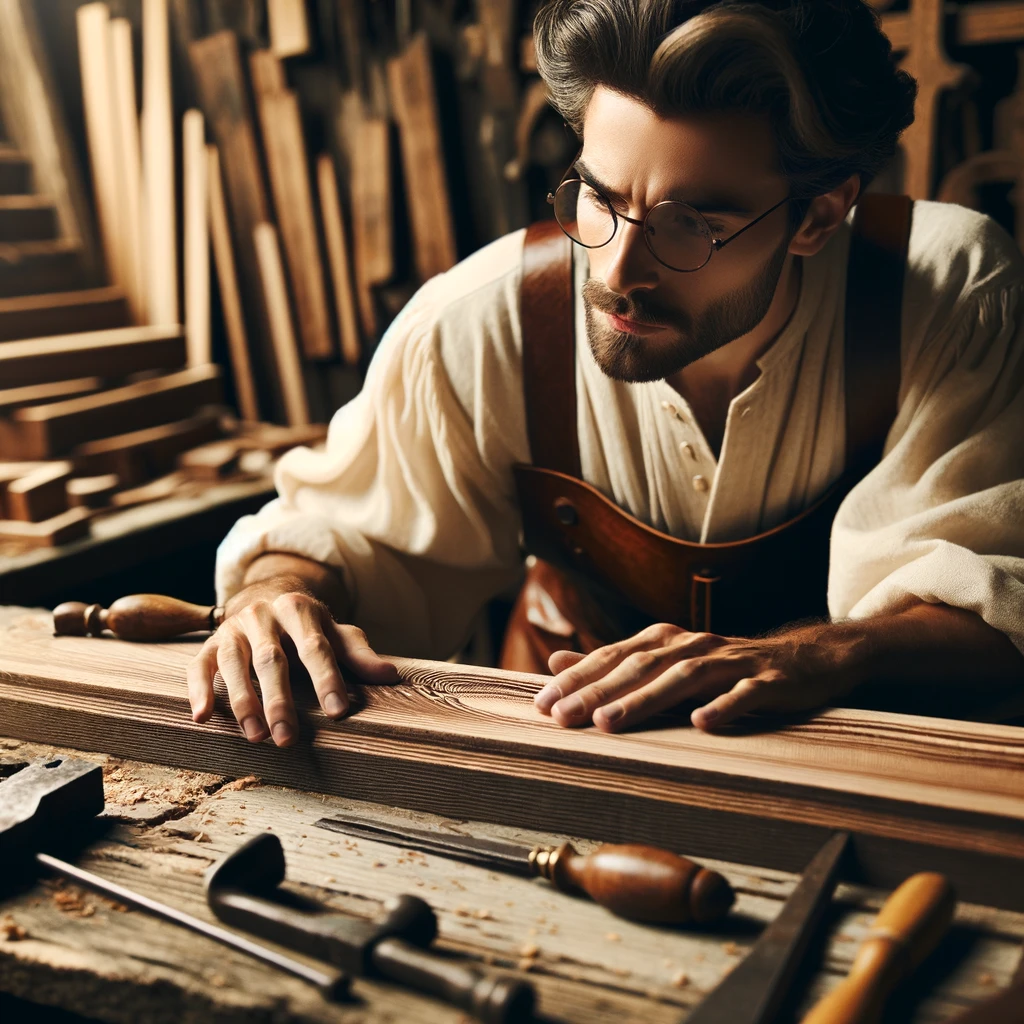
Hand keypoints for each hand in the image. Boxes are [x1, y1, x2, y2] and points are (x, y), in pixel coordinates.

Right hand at [186, 576, 397, 745]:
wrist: (265, 597)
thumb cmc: (307, 626)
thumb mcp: (335, 633)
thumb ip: (358, 654)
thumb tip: (390, 675)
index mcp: (299, 609)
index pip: (316, 647)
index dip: (327, 680)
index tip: (338, 712)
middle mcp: (263, 615)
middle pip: (272, 660)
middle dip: (279, 701)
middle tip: (287, 739)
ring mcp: (234, 629)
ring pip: (235, 665)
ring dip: (243, 702)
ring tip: (255, 736)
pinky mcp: (211, 643)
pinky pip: (200, 666)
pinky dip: (199, 689)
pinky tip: (202, 717)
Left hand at [533, 622, 863, 732]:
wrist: (804, 658)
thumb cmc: (725, 667)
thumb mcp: (666, 662)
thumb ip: (613, 664)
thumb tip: (557, 662)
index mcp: (667, 641)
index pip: (614, 658)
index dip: (578, 680)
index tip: (543, 705)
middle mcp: (694, 646)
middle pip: (641, 667)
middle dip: (599, 692)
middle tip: (564, 717)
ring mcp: (733, 662)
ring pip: (684, 678)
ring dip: (646, 699)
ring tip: (612, 722)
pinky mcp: (769, 681)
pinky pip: (745, 693)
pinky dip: (723, 706)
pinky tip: (702, 723)